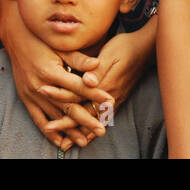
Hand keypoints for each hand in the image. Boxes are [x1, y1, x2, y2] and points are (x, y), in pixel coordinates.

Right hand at [0, 14, 111, 149]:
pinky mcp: (25, 98)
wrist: (17, 38)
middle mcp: (41, 86)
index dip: (94, 94)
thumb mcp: (60, 46)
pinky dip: (49, 131)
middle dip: (86, 120)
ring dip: (69, 130)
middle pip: (67, 106)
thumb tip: (97, 64)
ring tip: (84, 140)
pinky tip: (60, 141)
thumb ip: (78, 58)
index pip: (78, 86)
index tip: (109, 102)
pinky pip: (38, 119)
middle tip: (102, 130)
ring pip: (54, 116)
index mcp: (51, 71)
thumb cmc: (43, 40)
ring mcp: (32, 94)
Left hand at [39, 26, 156, 139]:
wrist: (146, 48)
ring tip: (65, 143)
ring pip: (94, 120)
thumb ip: (98, 70)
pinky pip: (103, 119)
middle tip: (48, 129)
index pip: (77, 93)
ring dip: (78, 131)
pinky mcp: (117, 100)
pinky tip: (86, 137)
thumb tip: (86, 81)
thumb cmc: (126, 47)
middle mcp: (109, 96)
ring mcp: (114, 100)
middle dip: (65, 122)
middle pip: (84, 112)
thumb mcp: (111, 54)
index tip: (44, 95)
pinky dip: (92, 130)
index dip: (59, 95)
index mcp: (103, 84)